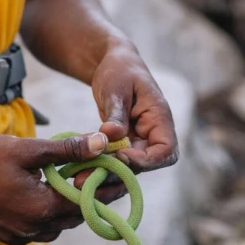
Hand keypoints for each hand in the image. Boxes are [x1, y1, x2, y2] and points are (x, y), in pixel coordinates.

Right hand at [0, 132, 126, 244]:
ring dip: (71, 205)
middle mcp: (33, 230)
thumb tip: (102, 143)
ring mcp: (19, 236)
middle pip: (75, 216)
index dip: (105, 187)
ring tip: (80, 180)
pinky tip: (51, 191)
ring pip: (59, 223)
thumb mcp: (28, 149)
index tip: (121, 174)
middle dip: (92, 196)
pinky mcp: (8, 235)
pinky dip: (52, 211)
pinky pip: (40, 226)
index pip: (86, 201)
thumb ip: (68, 150)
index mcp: (41, 209)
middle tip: (105, 176)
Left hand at [90, 40, 178, 172]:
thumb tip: (111, 135)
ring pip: (128, 169)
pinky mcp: (123, 146)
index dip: (146, 160)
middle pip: (145, 166)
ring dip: (105, 176)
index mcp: (160, 118)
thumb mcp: (116, 88)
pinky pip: (115, 163)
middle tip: (88, 177)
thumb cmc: (119, 70)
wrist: (113, 64)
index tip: (120, 156)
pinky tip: (79, 171)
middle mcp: (153, 135)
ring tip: (79, 180)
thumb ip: (116, 113)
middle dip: (118, 175)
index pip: (166, 151)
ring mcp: (138, 142)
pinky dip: (99, 168)